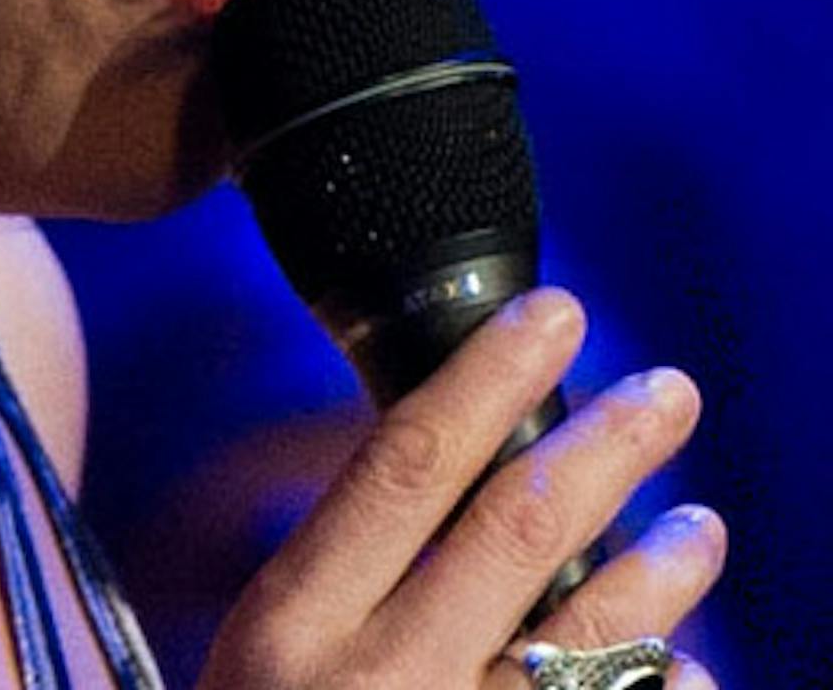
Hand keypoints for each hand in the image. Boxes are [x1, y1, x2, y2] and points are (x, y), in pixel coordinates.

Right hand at [196, 290, 726, 689]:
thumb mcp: (259, 669)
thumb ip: (341, 592)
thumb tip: (448, 483)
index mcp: (291, 624)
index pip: (405, 461)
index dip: (487, 375)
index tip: (552, 310)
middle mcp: (372, 680)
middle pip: (512, 528)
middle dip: (602, 444)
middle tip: (668, 386)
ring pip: (584, 640)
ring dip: (658, 569)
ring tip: (702, 519)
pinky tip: (695, 672)